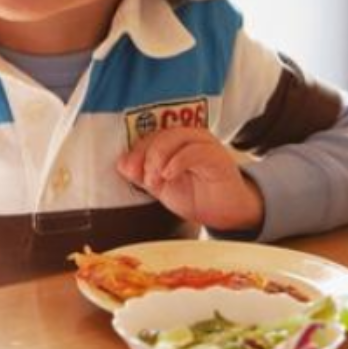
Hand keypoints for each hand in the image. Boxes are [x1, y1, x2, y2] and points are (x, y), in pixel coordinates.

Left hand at [116, 128, 264, 232]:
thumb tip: (122, 164)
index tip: (126, 169)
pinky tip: (168, 175)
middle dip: (144, 155)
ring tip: (155, 180)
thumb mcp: (161, 186)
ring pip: (175, 137)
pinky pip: (194, 151)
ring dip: (158, 158)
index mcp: (174, 141)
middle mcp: (189, 136)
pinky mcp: (217, 156)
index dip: (135, 150)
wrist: (225, 214)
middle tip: (143, 177)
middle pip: (160, 134)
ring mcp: (204, 144)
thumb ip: (142, 175)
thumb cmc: (196, 196)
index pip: (149, 136)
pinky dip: (177, 161)